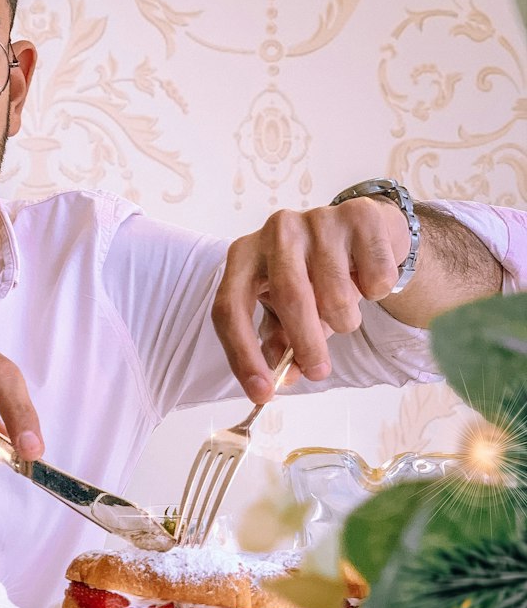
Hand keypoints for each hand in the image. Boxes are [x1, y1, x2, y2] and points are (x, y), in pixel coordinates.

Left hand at [211, 197, 410, 402]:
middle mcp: (275, 231)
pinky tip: (367, 281)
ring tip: (345, 313)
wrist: (363, 235)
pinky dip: (377, 294)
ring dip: (345, 320)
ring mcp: (317, 218)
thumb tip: (280, 380)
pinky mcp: (359, 215)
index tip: (263, 392)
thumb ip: (279, 345)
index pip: (230, 308)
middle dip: (306, 344)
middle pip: (289, 296)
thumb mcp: (285, 312)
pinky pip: (375, 278)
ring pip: (336, 293)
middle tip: (318, 371)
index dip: (244, 355)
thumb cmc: (314, 278)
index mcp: (244, 256)